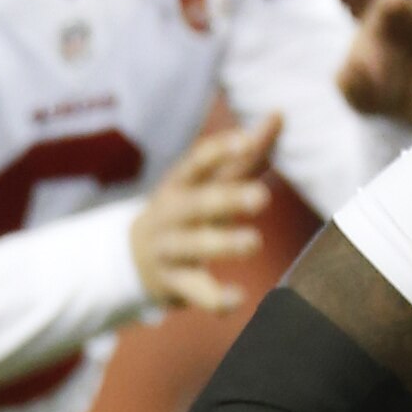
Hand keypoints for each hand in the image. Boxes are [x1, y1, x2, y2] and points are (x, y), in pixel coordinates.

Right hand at [132, 116, 277, 312]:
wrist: (131, 259)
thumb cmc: (187, 212)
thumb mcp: (207, 184)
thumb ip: (245, 154)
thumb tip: (279, 113)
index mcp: (180, 185)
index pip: (196, 163)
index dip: (219, 151)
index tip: (245, 141)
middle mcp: (170, 215)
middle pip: (197, 204)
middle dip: (226, 199)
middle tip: (262, 197)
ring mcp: (168, 250)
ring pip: (194, 246)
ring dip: (222, 243)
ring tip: (253, 241)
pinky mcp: (173, 284)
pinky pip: (194, 291)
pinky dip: (215, 298)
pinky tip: (238, 298)